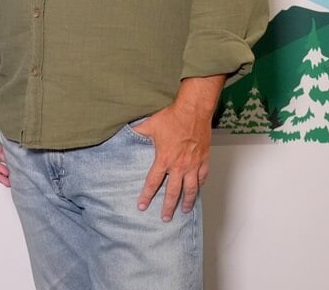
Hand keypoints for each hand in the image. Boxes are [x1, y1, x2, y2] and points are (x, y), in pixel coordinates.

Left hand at [131, 75, 223, 220]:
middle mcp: (179, 166)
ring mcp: (193, 164)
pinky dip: (200, 185)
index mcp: (164, 159)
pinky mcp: (203, 160)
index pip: (152, 182)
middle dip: (168, 206)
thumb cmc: (172, 117)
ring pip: (191, 189)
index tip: (142, 206)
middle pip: (173, 192)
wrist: (193, 110)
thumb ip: (137, 132)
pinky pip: (202, 177)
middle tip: (165, 218)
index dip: (146, 196)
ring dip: (187, 201)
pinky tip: (198, 190)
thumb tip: (124, 132)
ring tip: (185, 211)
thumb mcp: (150, 125)